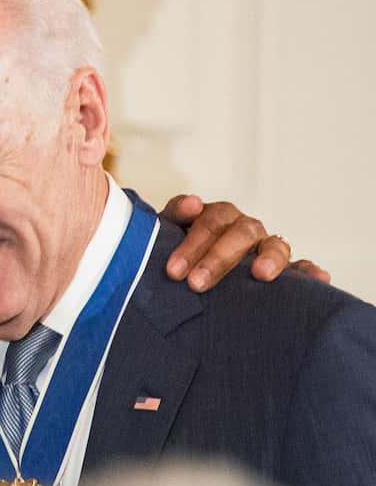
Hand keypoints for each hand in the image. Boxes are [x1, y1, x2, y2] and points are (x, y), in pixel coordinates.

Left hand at [161, 194, 330, 291]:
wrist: (189, 274)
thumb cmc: (178, 252)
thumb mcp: (168, 233)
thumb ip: (173, 217)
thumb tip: (192, 202)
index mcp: (218, 217)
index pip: (210, 220)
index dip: (193, 244)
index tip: (174, 270)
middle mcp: (244, 228)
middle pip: (239, 233)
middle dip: (218, 258)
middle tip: (196, 283)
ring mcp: (265, 247)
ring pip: (274, 245)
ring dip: (269, 258)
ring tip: (261, 274)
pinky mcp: (284, 268)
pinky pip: (300, 267)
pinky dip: (309, 272)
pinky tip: (318, 279)